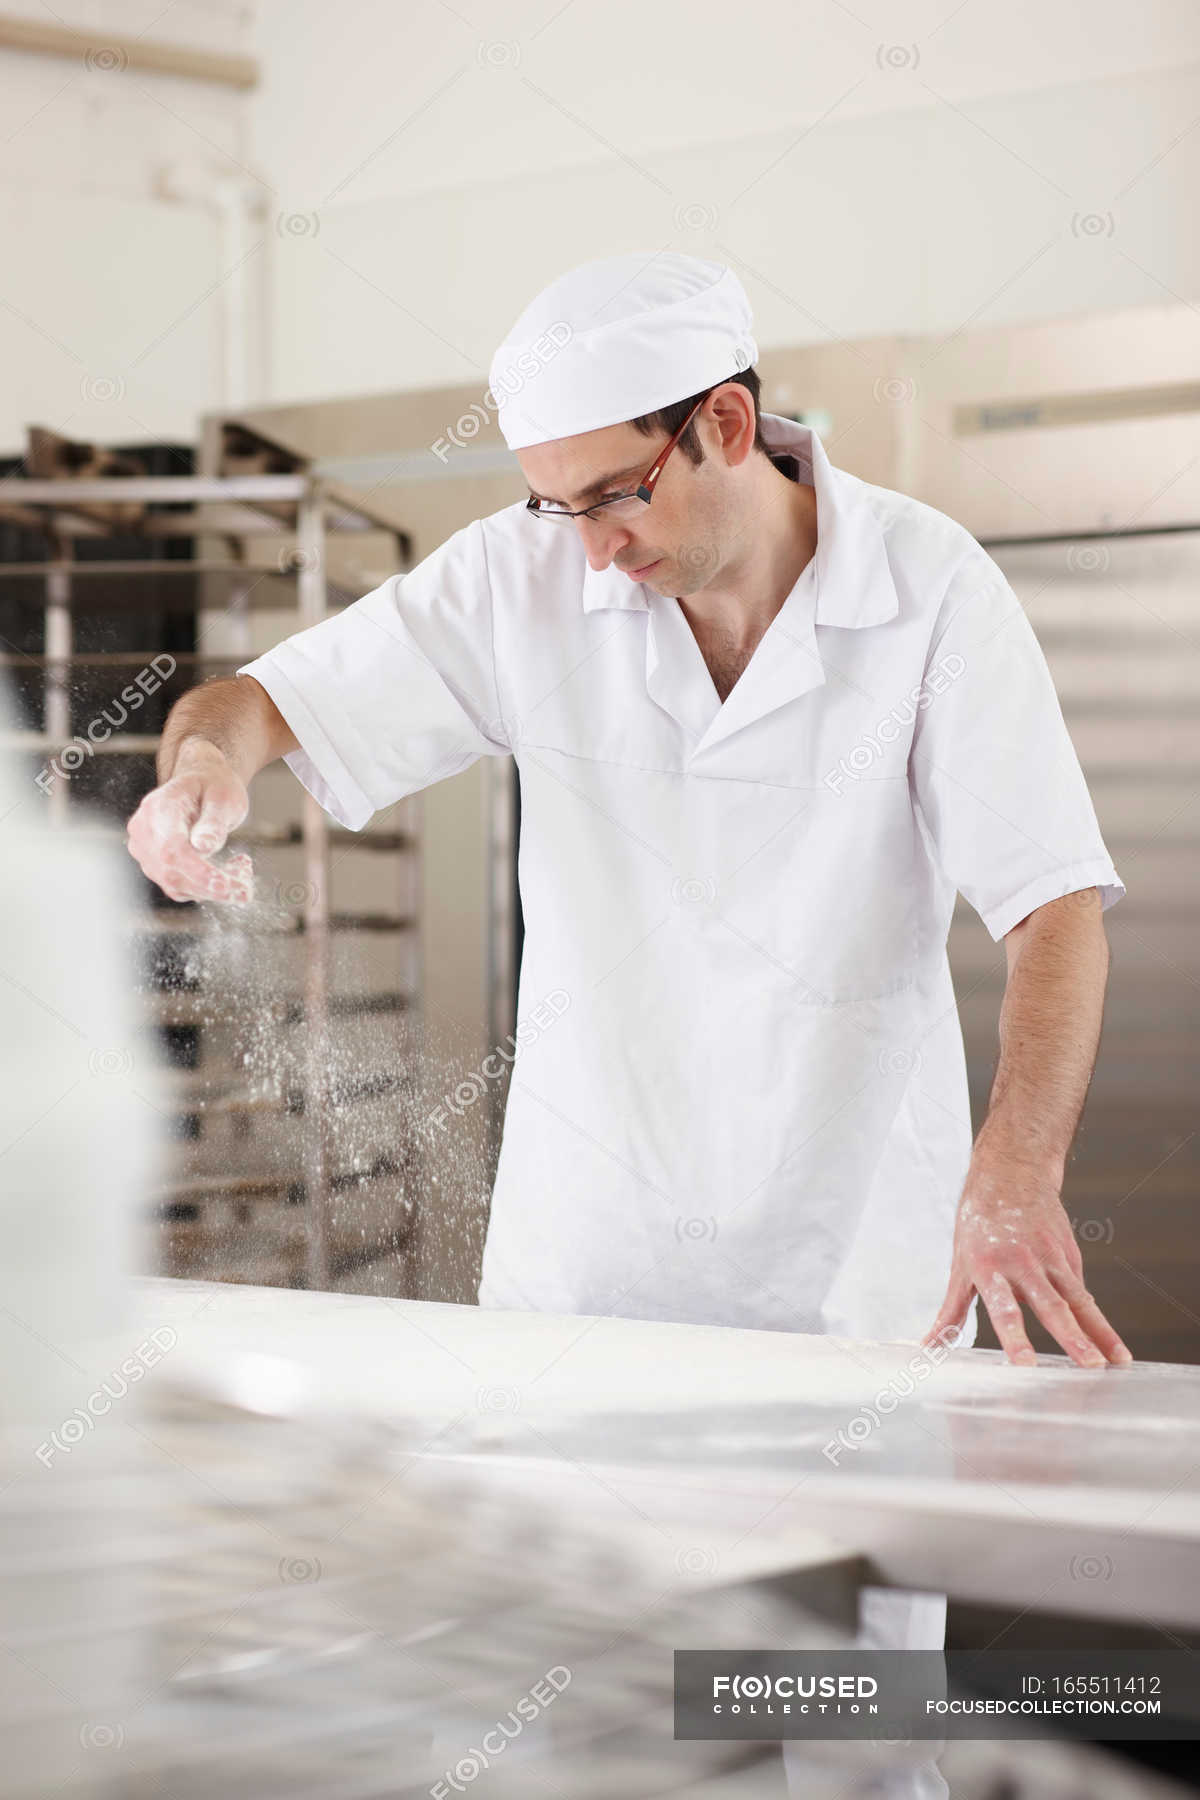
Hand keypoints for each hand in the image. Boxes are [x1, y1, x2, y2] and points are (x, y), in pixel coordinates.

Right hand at [126, 743, 252, 903]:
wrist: (201, 783)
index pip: (172, 849)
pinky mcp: (153, 864)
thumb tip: (203, 846)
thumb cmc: (215, 786)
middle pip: (172, 872)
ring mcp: (144, 849)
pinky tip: (228, 873)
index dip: (198, 872)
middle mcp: (144, 830)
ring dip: (212, 889)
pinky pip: (178, 887)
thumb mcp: (223, 798)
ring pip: (176, 885)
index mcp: (159, 808)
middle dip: (212, 887)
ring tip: (243, 870)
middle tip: (246, 889)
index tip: (227, 886)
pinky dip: (205, 889)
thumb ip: (213, 822)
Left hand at [922, 1155, 1132, 1368]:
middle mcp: (1023, 1264)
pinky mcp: (1070, 1255)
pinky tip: (1113, 1348)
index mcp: (989, 1268)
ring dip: (1100, 1332)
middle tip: (1090, 1367)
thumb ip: (952, 1312)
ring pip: (1079, 1300)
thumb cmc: (979, 1225)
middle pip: (1051, 1305)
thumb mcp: (960, 1266)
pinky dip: (1099, 1320)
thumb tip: (928, 1347)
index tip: (1026, 1364)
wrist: (1011, 1175)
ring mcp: (1051, 1259)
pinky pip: (1084, 1292)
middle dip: (1072, 1338)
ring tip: (1117, 1362)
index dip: (1014, 1336)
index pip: (1003, 1309)